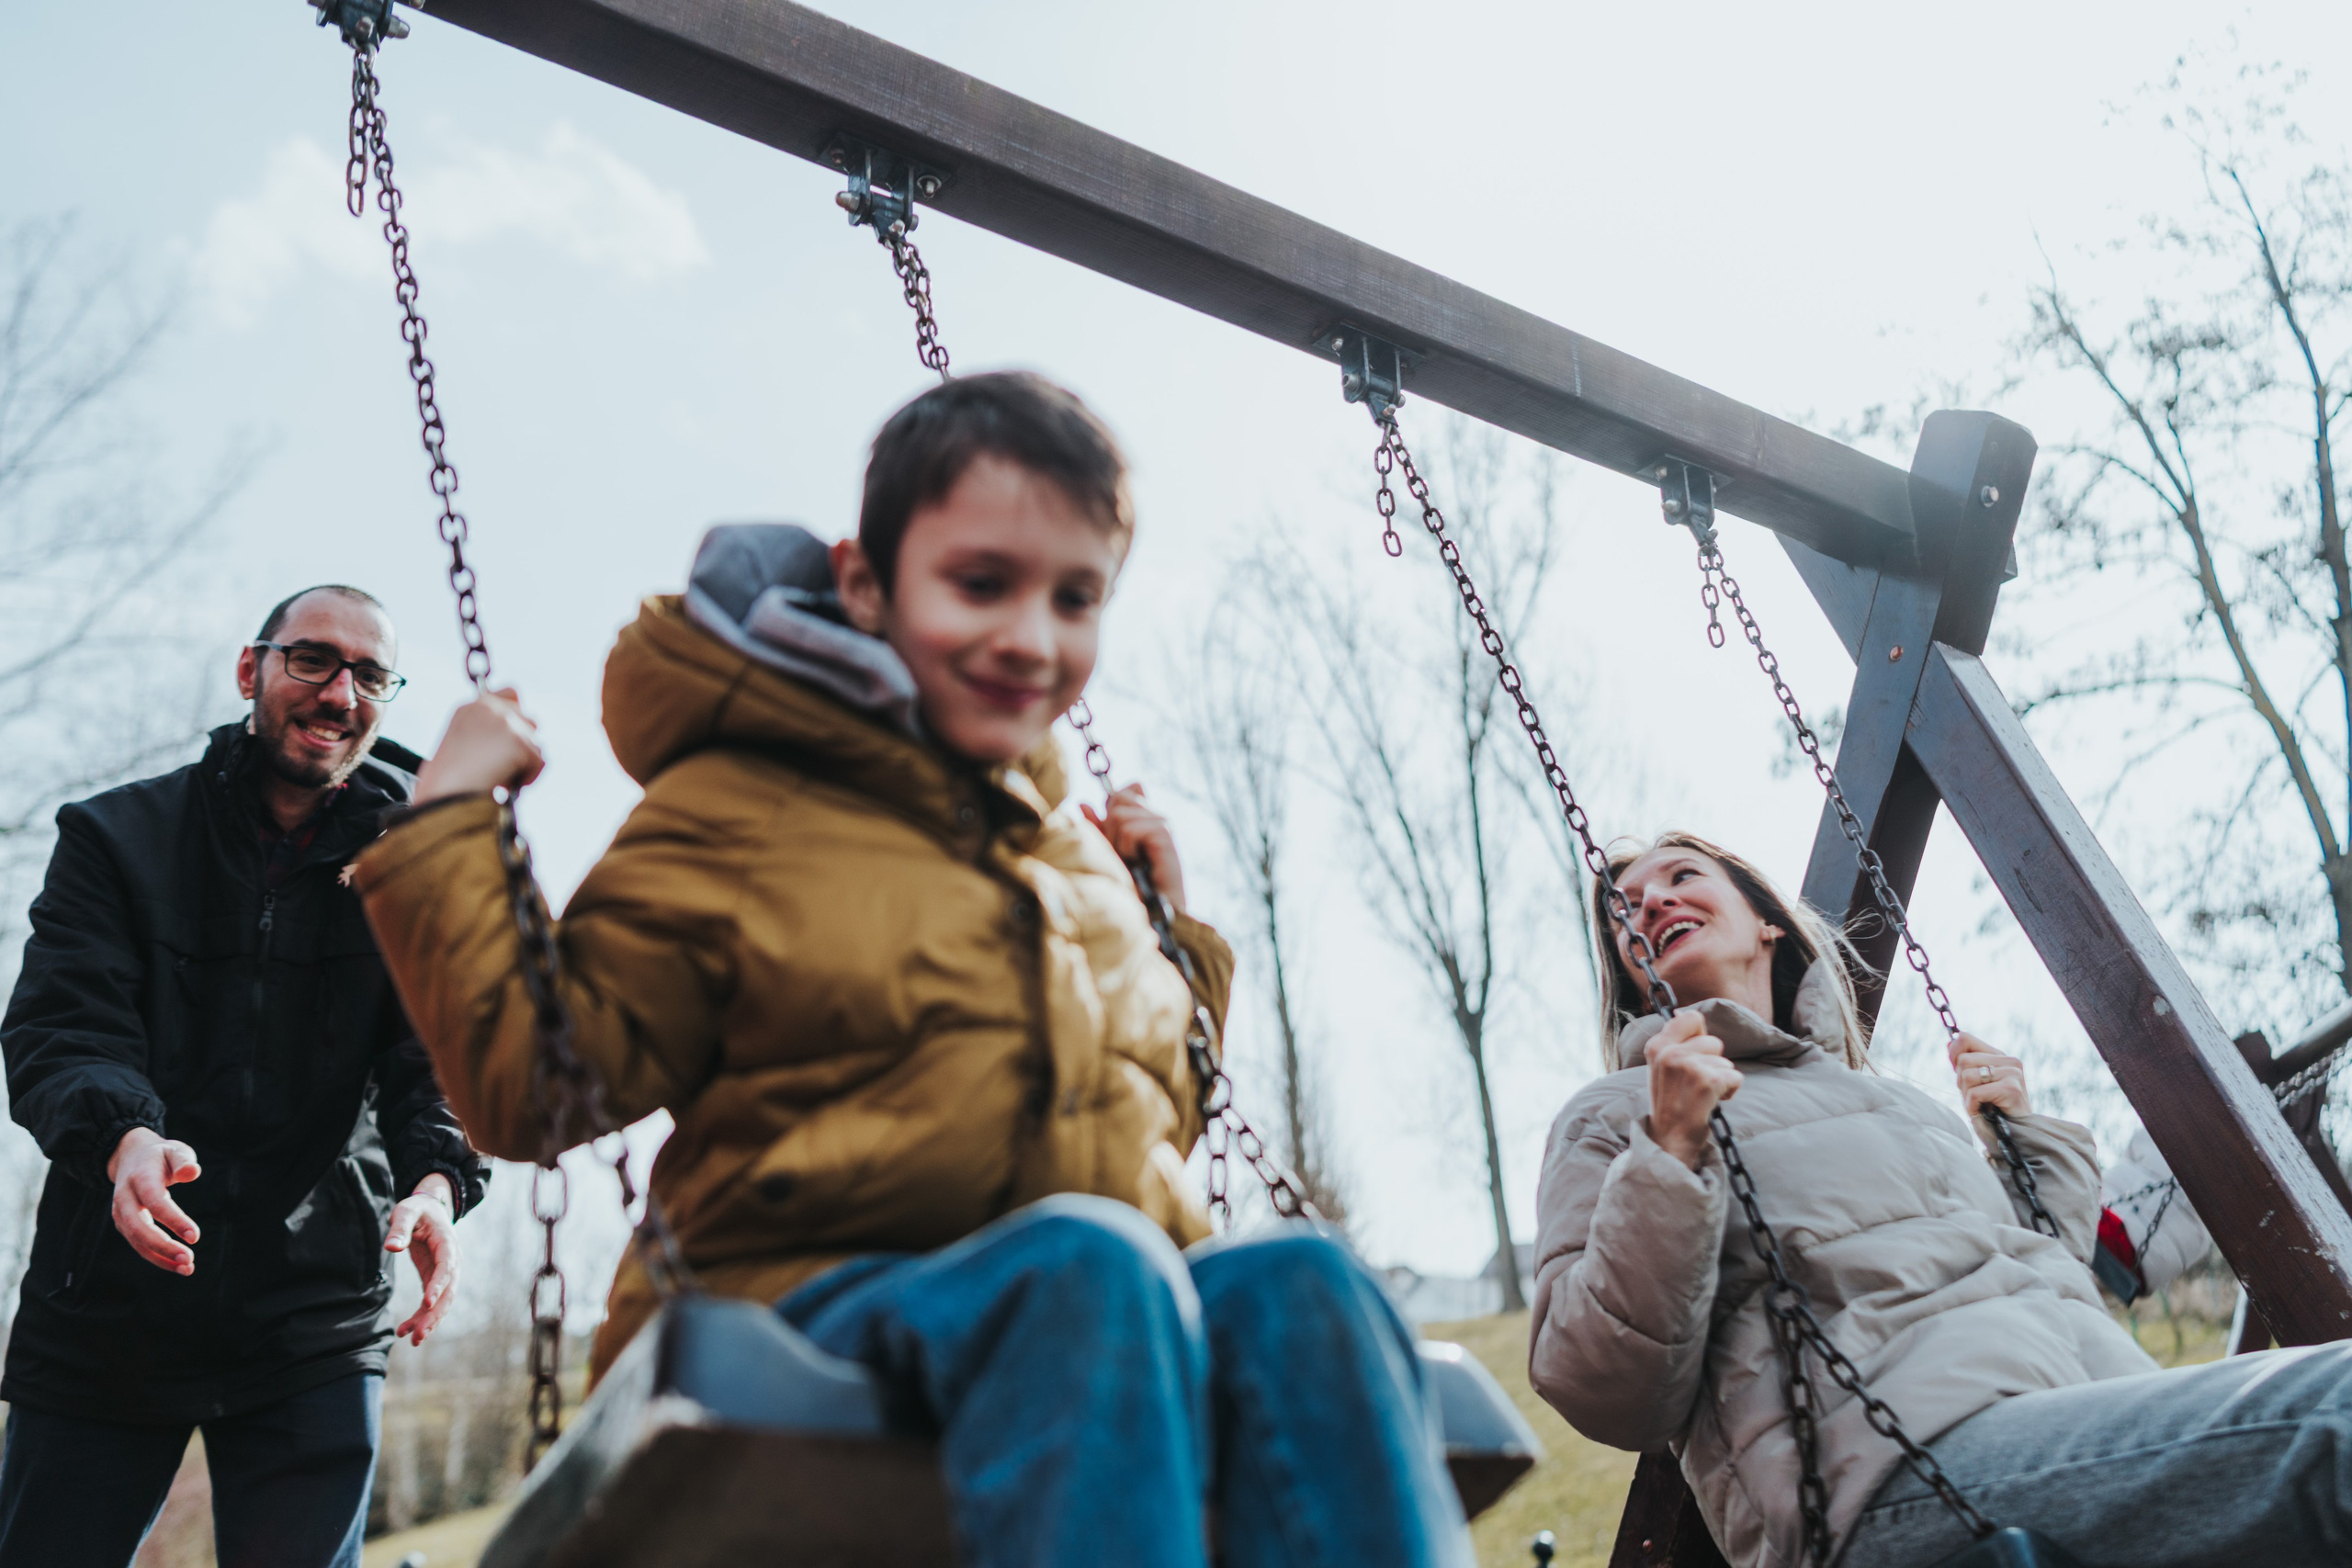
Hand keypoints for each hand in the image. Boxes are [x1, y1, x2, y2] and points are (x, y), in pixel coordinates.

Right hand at [108, 1127, 201, 1274]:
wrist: (130, 1157)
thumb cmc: (160, 1156)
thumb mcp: (174, 1150)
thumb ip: (184, 1161)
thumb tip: (191, 1173)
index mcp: (140, 1177)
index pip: (155, 1202)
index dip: (174, 1220)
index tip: (195, 1237)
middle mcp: (125, 1197)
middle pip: (139, 1227)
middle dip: (163, 1246)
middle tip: (189, 1259)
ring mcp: (121, 1213)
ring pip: (136, 1241)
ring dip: (160, 1258)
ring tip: (187, 1268)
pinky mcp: (124, 1224)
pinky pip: (138, 1244)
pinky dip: (157, 1257)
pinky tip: (177, 1264)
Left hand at [385, 1172, 459, 1345]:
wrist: (429, 1209)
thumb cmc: (417, 1209)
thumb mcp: (406, 1211)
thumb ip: (399, 1228)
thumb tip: (391, 1246)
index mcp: (448, 1243)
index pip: (447, 1267)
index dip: (439, 1285)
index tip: (427, 1303)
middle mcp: (452, 1261)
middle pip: (448, 1292)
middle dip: (435, 1315)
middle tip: (419, 1335)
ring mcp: (446, 1273)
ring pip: (442, 1302)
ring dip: (429, 1322)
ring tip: (412, 1340)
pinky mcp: (435, 1280)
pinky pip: (431, 1303)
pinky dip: (421, 1317)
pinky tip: (404, 1331)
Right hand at [414, 688, 544, 804]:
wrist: (444, 797)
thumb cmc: (448, 783)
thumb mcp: (463, 746)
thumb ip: (486, 733)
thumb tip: (520, 740)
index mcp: (471, 708)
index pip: (511, 694)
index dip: (517, 715)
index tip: (513, 737)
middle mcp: (489, 708)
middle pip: (530, 721)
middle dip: (523, 745)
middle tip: (506, 766)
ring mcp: (505, 722)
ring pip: (536, 744)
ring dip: (524, 764)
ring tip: (499, 778)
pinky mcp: (518, 740)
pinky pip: (539, 762)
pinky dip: (528, 777)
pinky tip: (505, 785)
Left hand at [1082, 783, 1185, 913]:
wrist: (1151, 913)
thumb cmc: (1131, 887)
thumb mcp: (1107, 853)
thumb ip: (1096, 829)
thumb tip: (1083, 804)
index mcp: (1144, 818)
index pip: (1123, 793)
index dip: (1111, 808)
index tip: (1113, 838)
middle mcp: (1155, 817)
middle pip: (1119, 798)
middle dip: (1110, 827)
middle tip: (1122, 854)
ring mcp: (1162, 824)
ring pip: (1120, 813)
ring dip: (1117, 841)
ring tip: (1130, 861)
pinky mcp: (1165, 834)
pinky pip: (1130, 828)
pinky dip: (1127, 847)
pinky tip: (1138, 862)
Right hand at [1644, 1013, 1743, 1170]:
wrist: (1669, 1140)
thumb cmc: (1671, 1103)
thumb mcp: (1662, 1067)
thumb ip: (1675, 1042)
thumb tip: (1692, 1015)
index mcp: (1656, 1046)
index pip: (1691, 1017)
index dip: (1700, 1036)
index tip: (1693, 1057)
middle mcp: (1670, 1052)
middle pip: (1714, 1040)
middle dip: (1713, 1062)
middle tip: (1694, 1084)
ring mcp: (1688, 1066)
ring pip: (1725, 1061)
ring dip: (1720, 1078)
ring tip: (1700, 1095)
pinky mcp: (1707, 1081)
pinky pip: (1735, 1076)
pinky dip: (1730, 1091)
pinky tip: (1711, 1102)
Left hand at [1948, 1032, 2030, 1118]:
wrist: (2016, 1134)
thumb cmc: (1994, 1109)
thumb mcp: (1976, 1083)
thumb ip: (1965, 1064)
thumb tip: (1949, 1043)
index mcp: (2000, 1056)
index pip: (1965, 1039)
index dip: (1953, 1054)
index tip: (1956, 1070)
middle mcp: (2009, 1061)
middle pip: (1962, 1060)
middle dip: (1960, 1082)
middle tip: (1975, 1096)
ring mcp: (2012, 1073)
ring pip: (1966, 1076)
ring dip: (1966, 1095)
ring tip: (1981, 1104)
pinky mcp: (2011, 1088)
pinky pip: (1974, 1093)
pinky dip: (1972, 1106)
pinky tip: (1983, 1112)